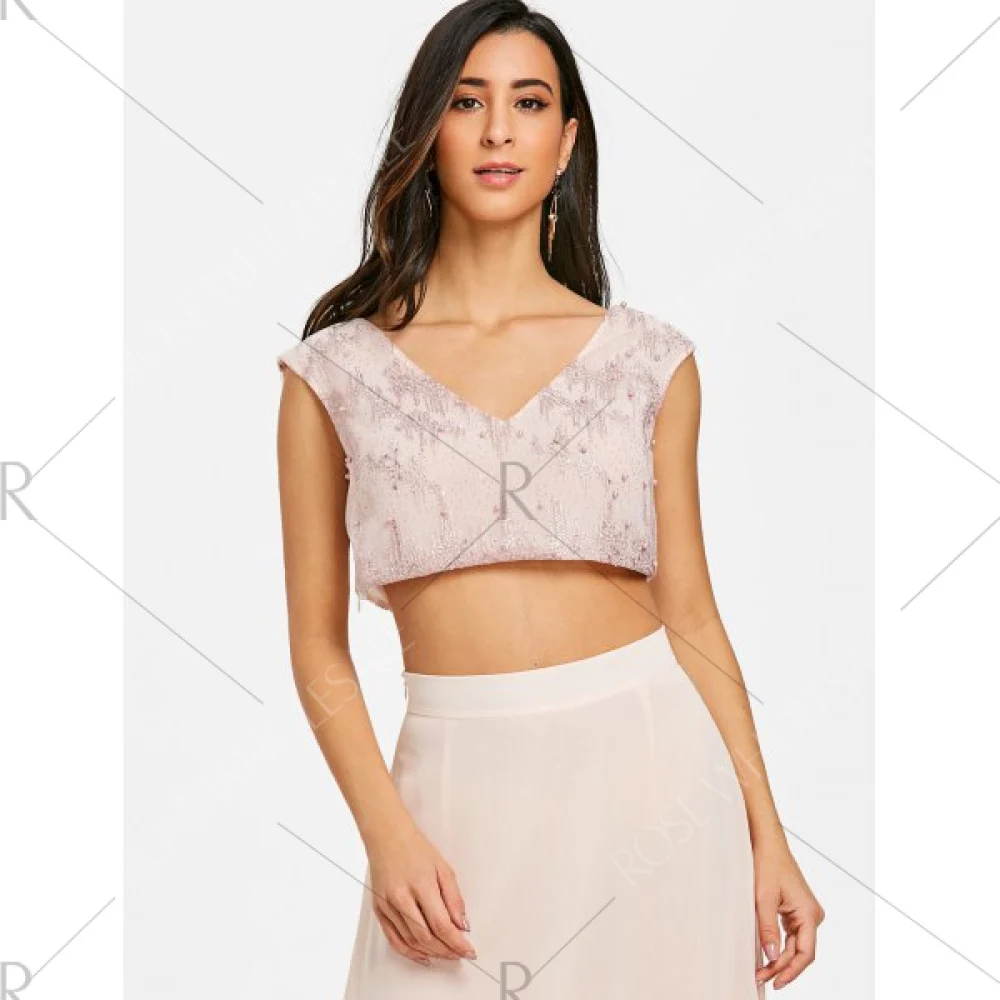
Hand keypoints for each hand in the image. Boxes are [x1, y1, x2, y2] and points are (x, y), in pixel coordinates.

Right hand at [365, 817, 476, 966]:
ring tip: (446, 954)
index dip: (457, 942)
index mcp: (421, 885)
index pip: (442, 924)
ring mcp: (387, 905)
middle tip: (459, 953)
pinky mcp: (379, 910)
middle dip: (446, 950)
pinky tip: (422, 956)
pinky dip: (409, 952)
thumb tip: (462, 925)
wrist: (387, 836)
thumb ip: (454, 898)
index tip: (468, 950)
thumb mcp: (443, 867)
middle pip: (426, 937)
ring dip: (431, 953)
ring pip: (411, 941)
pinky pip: (394, 939)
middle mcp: (401, 897)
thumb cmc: (416, 848)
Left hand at [753, 840, 824, 989]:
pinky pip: (792, 935)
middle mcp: (812, 915)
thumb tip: (770, 957)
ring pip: (796, 945)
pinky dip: (780, 946)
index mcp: (809, 913)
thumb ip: (767, 929)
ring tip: (763, 971)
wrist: (768, 844)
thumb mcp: (763, 898)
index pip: (805, 953)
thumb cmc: (768, 864)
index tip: (776, 982)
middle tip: (762, 978)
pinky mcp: (797, 910)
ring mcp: (805, 913)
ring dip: (780, 959)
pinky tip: (769, 955)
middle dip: (782, 967)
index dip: (791, 971)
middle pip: (800, 952)